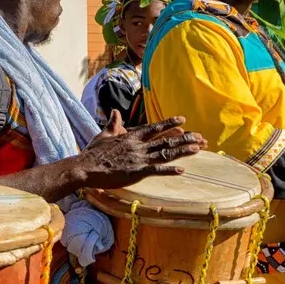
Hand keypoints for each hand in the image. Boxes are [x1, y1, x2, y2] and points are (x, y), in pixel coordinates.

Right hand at [77, 113, 205, 189]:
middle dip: (185, 138)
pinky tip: (181, 170)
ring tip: (198, 148)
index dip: (169, 124)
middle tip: (200, 137)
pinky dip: (169, 170)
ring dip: (183, 151)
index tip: (183, 120)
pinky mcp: (136, 172)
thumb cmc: (93, 153)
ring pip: (165, 153)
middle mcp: (138, 146)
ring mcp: (138, 159)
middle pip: (166, 140)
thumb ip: (113, 123)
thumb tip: (116, 111)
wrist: (85, 167)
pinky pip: (156, 171)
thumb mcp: (103, 135)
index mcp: (131, 137)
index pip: (154, 128)